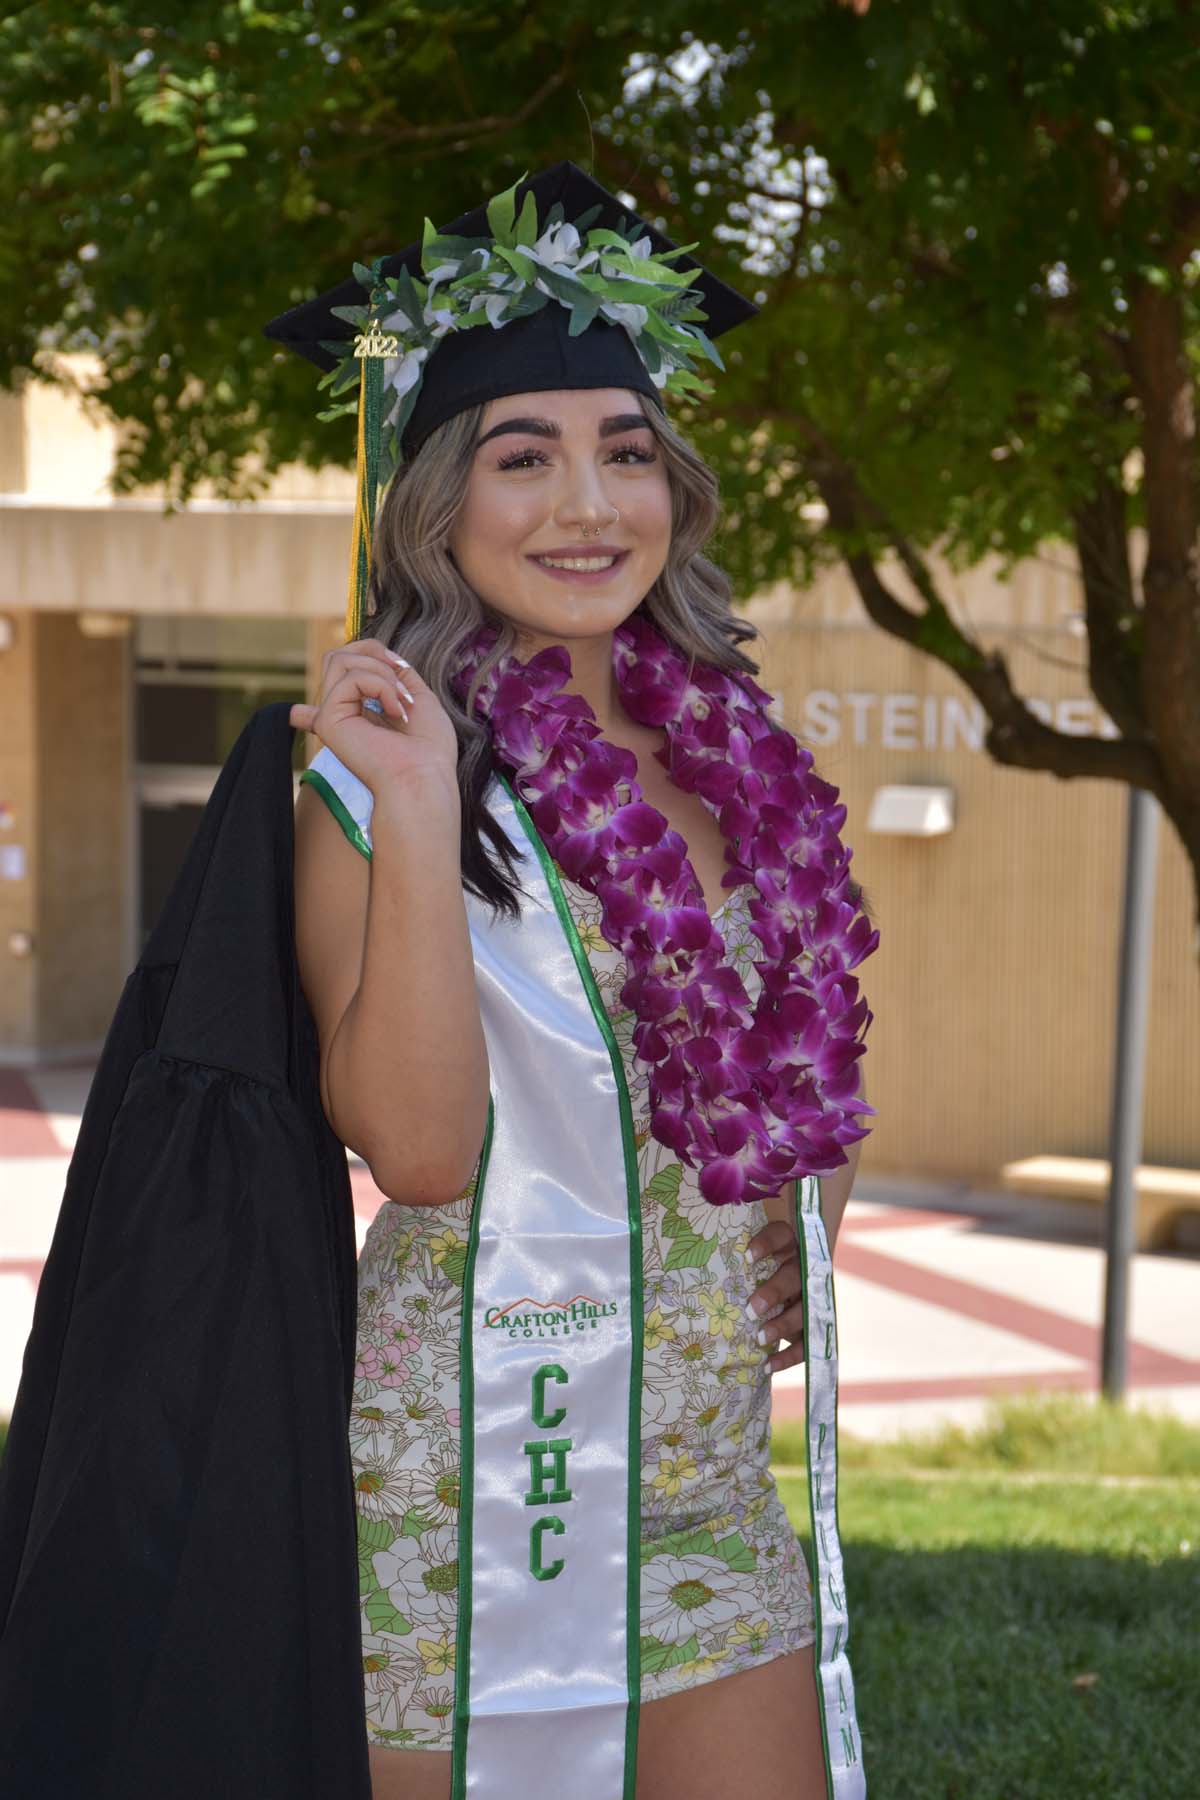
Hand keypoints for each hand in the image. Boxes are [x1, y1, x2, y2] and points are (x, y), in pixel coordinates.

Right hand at [290, 637, 458, 793]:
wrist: (424, 778)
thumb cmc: (429, 748)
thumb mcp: (419, 697)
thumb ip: (398, 674)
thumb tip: (380, 655)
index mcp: (360, 713)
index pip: (338, 678)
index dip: (353, 660)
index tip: (392, 667)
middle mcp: (341, 714)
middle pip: (337, 657)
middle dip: (374, 652)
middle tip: (402, 682)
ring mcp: (332, 716)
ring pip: (339, 660)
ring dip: (382, 673)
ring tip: (401, 702)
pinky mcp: (328, 720)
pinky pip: (351, 677)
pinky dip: (381, 686)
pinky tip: (395, 711)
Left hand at [745, 1217, 803, 1373]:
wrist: (778, 1297)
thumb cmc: (749, 1276)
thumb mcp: (745, 1265)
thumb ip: (730, 1262)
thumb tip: (686, 1268)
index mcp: (786, 1246)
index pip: (782, 1235)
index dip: (767, 1243)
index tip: (747, 1256)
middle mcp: (802, 1268)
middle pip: (795, 1275)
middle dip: (775, 1292)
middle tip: (752, 1307)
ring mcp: (811, 1297)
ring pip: (805, 1309)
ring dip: (784, 1324)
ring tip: (761, 1337)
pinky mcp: (813, 1324)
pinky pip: (808, 1342)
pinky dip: (789, 1356)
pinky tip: (768, 1365)